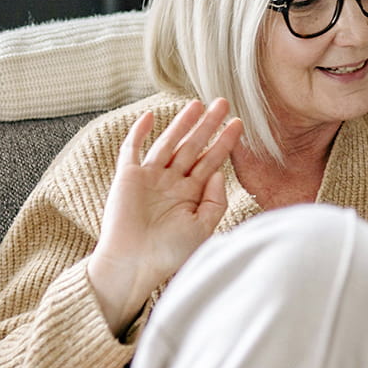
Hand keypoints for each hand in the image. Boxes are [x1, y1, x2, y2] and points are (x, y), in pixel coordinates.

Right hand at [86, 99, 242, 335]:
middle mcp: (171, 182)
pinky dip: (139, 133)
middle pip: (193, 146)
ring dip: (182, 124)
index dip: (224, 143)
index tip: (239, 124)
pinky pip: (132, 149)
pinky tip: (151, 116)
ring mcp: (149, 178)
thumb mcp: (203, 228)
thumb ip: (215, 201)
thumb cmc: (169, 253)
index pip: (211, 162)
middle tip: (223, 102)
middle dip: (208, 125)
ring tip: (198, 104)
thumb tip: (220, 172)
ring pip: (168, 143)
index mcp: (190, 195)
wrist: (134, 265)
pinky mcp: (127, 177)